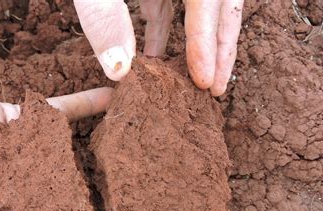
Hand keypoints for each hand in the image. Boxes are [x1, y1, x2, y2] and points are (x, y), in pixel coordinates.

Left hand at [74, 0, 242, 95]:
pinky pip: (172, 4)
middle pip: (219, 4)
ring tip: (198, 81)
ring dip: (198, 44)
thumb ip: (103, 17)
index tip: (203, 81)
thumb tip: (120, 71)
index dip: (207, 41)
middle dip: (219, 48)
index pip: (207, 0)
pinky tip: (156, 60)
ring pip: (202, 7)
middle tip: (215, 90)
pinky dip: (165, 32)